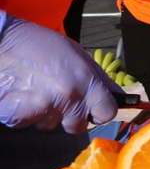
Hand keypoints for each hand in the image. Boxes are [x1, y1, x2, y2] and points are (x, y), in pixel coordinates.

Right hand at [0, 12, 120, 133]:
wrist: (0, 42)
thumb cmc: (38, 45)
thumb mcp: (77, 54)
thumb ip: (98, 79)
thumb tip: (118, 96)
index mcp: (85, 81)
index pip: (107, 113)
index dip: (100, 113)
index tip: (93, 110)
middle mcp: (67, 97)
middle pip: (77, 126)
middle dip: (70, 118)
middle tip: (59, 100)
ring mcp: (42, 108)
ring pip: (49, 125)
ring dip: (44, 113)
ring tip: (35, 90)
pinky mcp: (18, 115)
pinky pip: (27, 123)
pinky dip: (24, 113)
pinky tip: (21, 94)